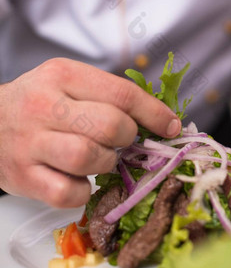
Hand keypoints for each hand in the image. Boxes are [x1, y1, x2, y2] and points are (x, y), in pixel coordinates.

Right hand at [0, 58, 180, 207]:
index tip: (171, 126)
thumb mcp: (67, 82)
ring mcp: (32, 143)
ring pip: (90, 157)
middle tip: (123, 141)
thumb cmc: (37, 102)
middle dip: (128, 138)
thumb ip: (107, 94)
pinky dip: (83, 191)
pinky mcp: (23, 177)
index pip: (121, 93)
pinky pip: (69, 193)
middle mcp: (45, 106)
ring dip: (107, 163)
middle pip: (111, 125)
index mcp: (63, 75)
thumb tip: (159, 117)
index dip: (154, 112)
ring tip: (100, 157)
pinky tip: (78, 178)